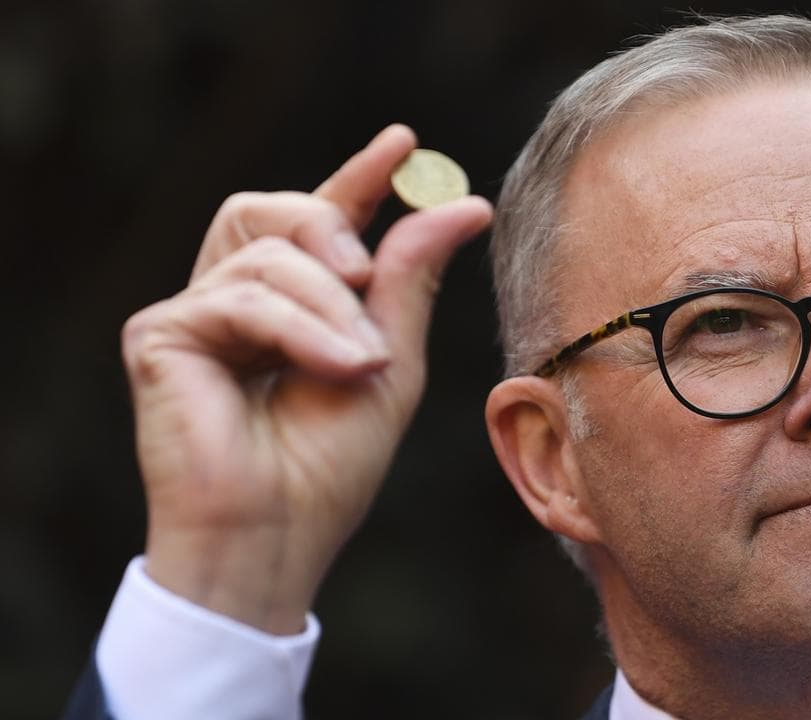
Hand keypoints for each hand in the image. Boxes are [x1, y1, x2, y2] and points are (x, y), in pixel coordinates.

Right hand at [121, 125, 492, 632]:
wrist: (281, 532)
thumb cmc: (331, 464)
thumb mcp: (392, 360)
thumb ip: (412, 279)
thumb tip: (464, 204)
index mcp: (292, 305)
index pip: (321, 220)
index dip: (359, 177)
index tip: (405, 143)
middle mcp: (238, 299)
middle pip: (277, 209)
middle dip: (333, 225)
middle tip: (368, 273)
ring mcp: (195, 315)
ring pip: (269, 252)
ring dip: (333, 305)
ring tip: (362, 362)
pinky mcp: (160, 335)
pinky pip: (241, 295)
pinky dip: (300, 328)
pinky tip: (333, 365)